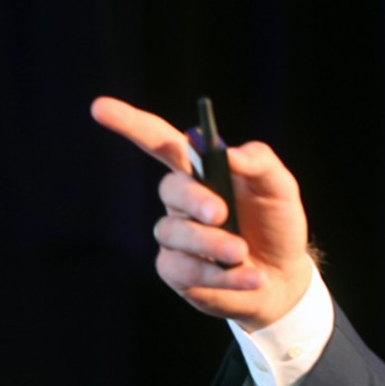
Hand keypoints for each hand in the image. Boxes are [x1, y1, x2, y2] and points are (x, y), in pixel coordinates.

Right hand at [91, 96, 314, 330]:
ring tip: (243, 253)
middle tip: (220, 213)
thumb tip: (230, 153)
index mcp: (201, 172)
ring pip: (174, 233)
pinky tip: (252, 277)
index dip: (129, 124)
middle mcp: (182, 201)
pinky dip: (223, 274)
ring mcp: (175, 236)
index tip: (100, 108)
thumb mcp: (280, 189)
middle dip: (194, 199)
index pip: (158, 141)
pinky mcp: (176, 270)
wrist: (284, 277)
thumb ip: (260, 163)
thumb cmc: (277, 225)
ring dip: (213, 243)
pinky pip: (187, 269)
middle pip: (170, 189)